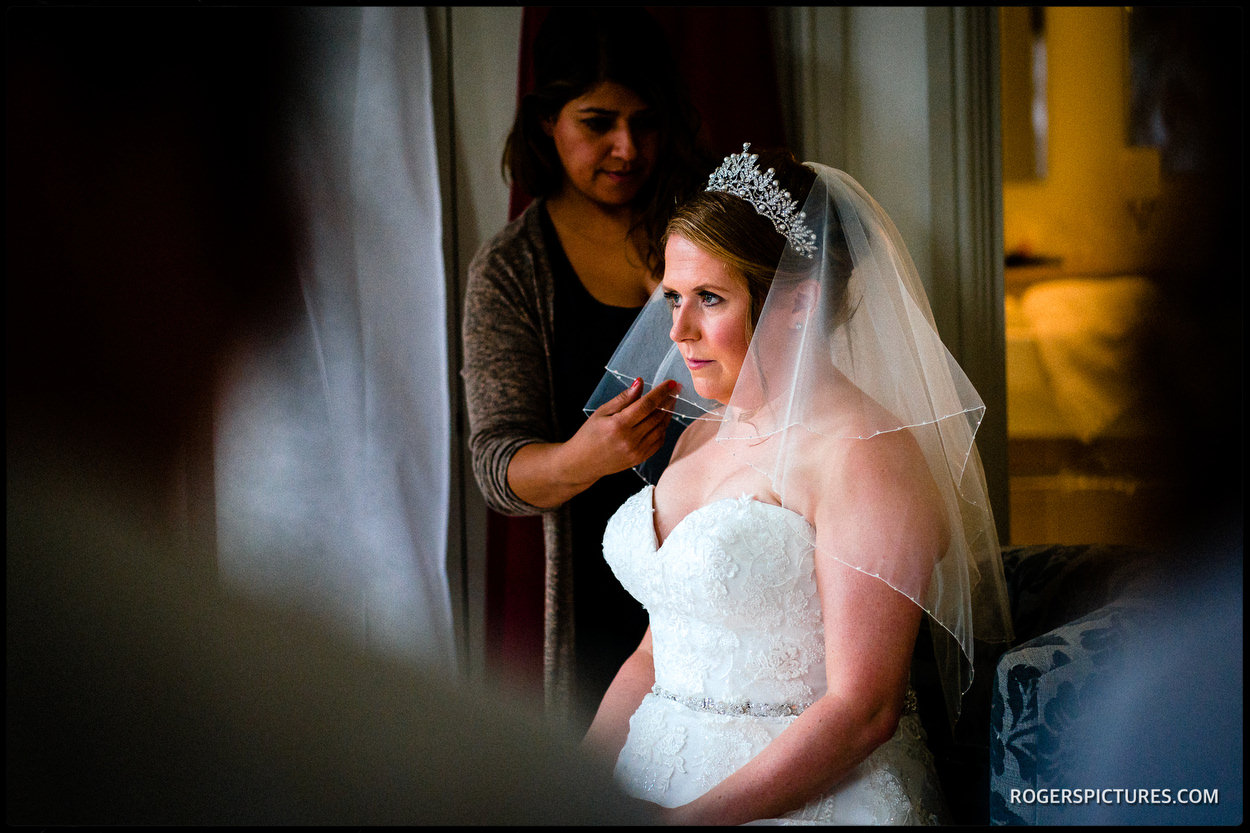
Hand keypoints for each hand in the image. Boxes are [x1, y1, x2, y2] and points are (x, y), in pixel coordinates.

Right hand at [505, 378, 679, 508]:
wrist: (582, 463)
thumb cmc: (589, 434)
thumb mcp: (602, 412)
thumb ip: (623, 398)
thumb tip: (640, 383)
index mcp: (619, 425)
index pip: (646, 404)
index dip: (661, 392)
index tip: (671, 383)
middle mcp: (630, 439)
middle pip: (657, 416)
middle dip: (668, 402)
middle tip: (673, 391)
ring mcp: (636, 451)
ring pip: (661, 429)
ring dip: (667, 415)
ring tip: (668, 404)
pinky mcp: (639, 459)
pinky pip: (658, 442)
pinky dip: (663, 430)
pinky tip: (661, 421)